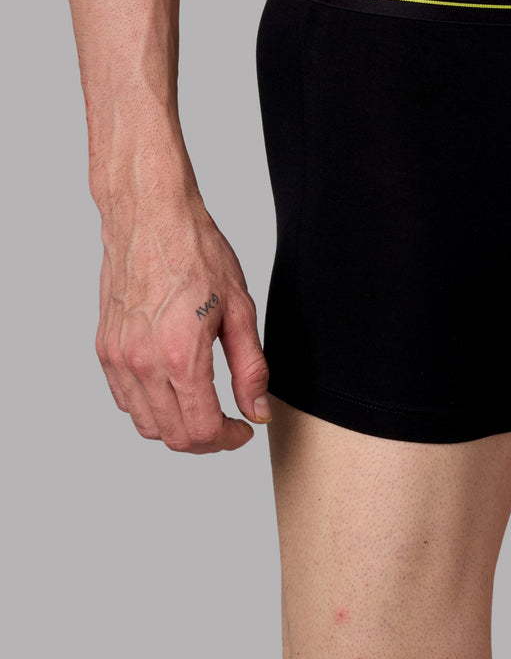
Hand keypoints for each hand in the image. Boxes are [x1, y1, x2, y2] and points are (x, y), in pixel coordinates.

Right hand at [95, 195, 270, 452]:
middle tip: (230, 424)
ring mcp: (118, 358)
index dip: (229, 440)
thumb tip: (257, 411)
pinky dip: (151, 408)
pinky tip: (175, 390)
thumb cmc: (196, 253)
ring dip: (177, 428)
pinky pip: (125, 400)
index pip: (201, 430)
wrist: (151, 218)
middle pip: (172, 436)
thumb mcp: (241, 311)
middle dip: (206, 440)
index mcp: (180, 356)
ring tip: (205, 409)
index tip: (244, 429)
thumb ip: (250, 369)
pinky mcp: (105, 349)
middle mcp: (142, 363)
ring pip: (145, 424)